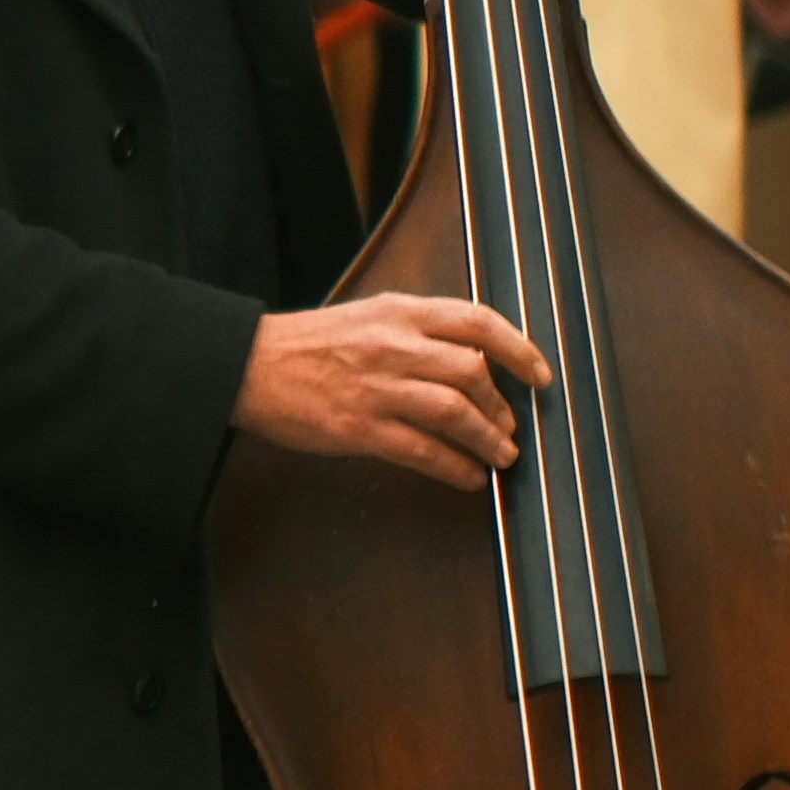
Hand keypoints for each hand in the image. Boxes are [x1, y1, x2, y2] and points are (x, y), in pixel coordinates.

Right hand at [233, 288, 554, 483]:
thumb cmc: (308, 345)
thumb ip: (418, 331)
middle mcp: (393, 345)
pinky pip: (423, 451)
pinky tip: (468, 476)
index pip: (478, 322)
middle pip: (473, 372)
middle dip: (503, 408)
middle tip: (511, 429)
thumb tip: (474, 361)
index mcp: (399, 312)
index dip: (520, 349)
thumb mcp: (368, 318)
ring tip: (501, 456)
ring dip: (488, 440)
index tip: (541, 374)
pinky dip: (455, 467)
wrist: (248, 365)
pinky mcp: (360, 428)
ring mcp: (377, 388)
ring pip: (455, 413)